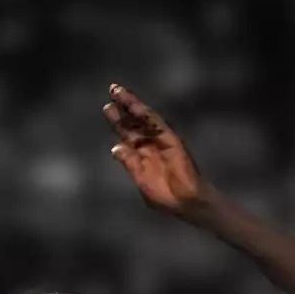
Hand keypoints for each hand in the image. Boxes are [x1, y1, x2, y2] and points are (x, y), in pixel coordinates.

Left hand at [104, 84, 212, 218]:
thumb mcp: (141, 180)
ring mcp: (161, 141)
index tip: (107, 108)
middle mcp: (150, 144)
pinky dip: (147, 114)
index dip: (117, 121)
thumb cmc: (165, 197)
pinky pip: (158, 124)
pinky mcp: (171, 140)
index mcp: (141, 155)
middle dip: (123, 109)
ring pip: (145, 119)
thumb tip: (115, 148)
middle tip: (111, 91)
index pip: (128, 134)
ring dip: (132, 105)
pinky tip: (135, 104)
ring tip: (119, 91)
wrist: (186, 202)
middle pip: (134, 123)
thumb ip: (130, 164)